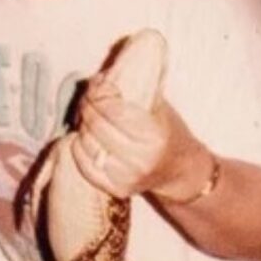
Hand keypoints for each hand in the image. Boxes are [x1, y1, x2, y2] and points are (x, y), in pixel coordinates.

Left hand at [70, 80, 208, 199]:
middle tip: (89, 96)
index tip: (99, 85)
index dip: (100, 93)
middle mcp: (139, 160)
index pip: (113, 110)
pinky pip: (85, 165)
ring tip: (89, 114)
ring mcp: (126, 178)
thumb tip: (104, 72)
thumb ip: (134, 86)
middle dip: (88, 105)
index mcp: (153, 136)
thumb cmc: (168, 130)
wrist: (179, 170)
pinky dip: (80, 147)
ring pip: (87, 144)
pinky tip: (86, 136)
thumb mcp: (158, 104)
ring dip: (82, 125)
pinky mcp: (116, 189)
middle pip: (96, 125)